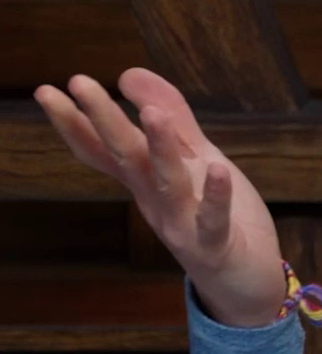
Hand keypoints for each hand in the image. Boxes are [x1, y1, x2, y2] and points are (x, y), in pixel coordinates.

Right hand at [35, 69, 286, 327]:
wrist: (244, 280)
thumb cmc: (214, 216)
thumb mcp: (196, 158)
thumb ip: (171, 117)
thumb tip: (128, 73)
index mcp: (147, 181)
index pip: (103, 148)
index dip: (76, 121)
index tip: (46, 90)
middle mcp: (155, 201)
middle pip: (126, 156)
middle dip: (104, 120)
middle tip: (79, 83)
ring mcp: (182, 224)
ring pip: (167, 182)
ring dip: (160, 149)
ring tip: (151, 114)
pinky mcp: (214, 244)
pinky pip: (213, 219)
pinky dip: (214, 195)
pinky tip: (218, 168)